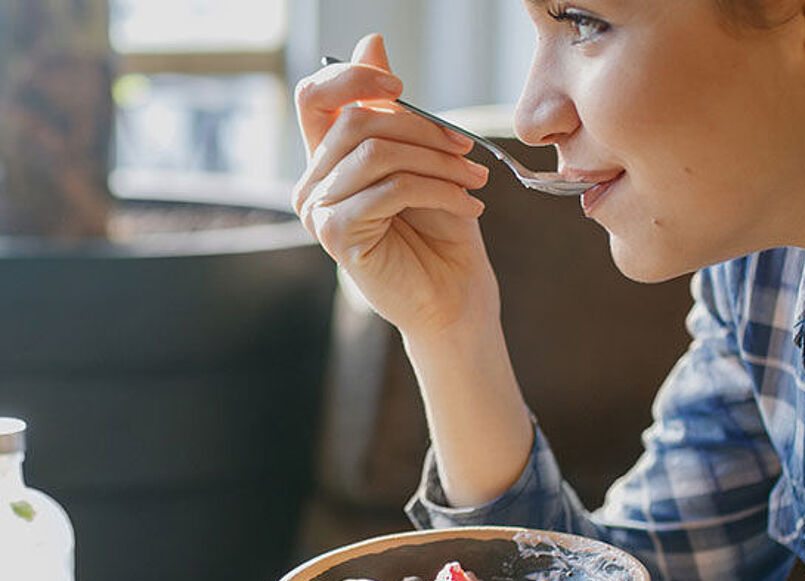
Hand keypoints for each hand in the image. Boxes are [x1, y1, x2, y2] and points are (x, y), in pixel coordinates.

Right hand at [291, 33, 499, 335]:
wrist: (455, 297)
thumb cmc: (441, 230)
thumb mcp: (425, 159)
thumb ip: (395, 110)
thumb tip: (372, 42)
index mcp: (328, 158)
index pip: (315, 96)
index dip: (353, 79)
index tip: (401, 89)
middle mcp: (313, 182)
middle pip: (358, 122)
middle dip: (424, 129)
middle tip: (469, 150)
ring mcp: (319, 210)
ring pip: (377, 153)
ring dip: (438, 161)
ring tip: (474, 180)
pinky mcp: (337, 235)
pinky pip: (390, 188)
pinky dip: (438, 190)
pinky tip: (468, 206)